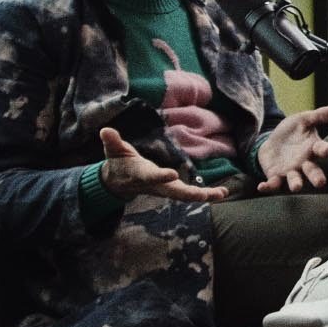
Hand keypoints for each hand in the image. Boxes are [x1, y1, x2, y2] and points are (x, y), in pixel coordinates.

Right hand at [98, 127, 228, 203]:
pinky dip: (206, 194)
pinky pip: (191, 194)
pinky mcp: (172, 189)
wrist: (119, 182)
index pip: (151, 176)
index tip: (173, 174)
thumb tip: (105, 131)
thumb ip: (112, 142)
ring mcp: (165, 189)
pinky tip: (222, 192)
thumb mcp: (114, 151)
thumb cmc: (119, 163)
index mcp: (142, 174)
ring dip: (204, 195)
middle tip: (204, 195)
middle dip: (189, 194)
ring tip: (222, 193)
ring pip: (185, 196)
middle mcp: (156, 185)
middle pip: (173, 192)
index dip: (161, 176)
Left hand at [256, 106, 327, 193]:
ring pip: (295, 180)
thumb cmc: (293, 131)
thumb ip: (319, 116)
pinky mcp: (276, 177)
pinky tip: (262, 186)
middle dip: (316, 177)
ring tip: (296, 187)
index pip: (321, 149)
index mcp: (313, 148)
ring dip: (296, 184)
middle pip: (313, 171)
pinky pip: (273, 183)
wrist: (273, 143)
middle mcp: (304, 163)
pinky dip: (269, 186)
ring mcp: (291, 172)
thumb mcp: (303, 120)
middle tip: (320, 182)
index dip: (325, 150)